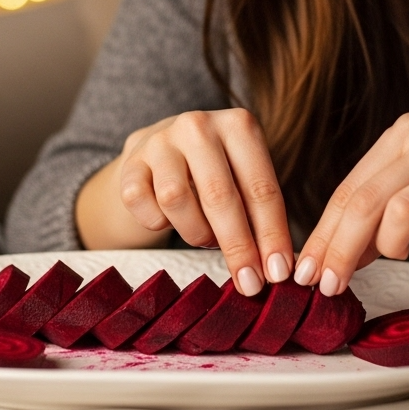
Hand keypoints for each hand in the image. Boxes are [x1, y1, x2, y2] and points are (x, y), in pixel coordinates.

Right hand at [90, 108, 293, 295]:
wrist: (160, 150)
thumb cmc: (216, 171)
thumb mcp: (244, 178)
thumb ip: (260, 214)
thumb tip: (277, 268)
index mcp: (239, 125)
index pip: (261, 188)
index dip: (272, 235)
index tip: (279, 274)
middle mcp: (199, 126)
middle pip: (220, 195)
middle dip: (237, 246)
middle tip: (249, 284)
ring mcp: (159, 141)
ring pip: (176, 200)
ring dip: (196, 232)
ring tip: (206, 238)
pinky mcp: (129, 161)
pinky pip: (142, 205)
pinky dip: (158, 222)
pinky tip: (169, 219)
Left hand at [296, 113, 408, 295]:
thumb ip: (383, 208)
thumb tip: (338, 253)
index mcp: (406, 133)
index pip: (350, 188)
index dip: (323, 233)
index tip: (307, 269)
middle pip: (366, 201)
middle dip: (339, 249)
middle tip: (327, 284)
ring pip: (401, 210)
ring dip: (386, 246)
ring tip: (392, 258)